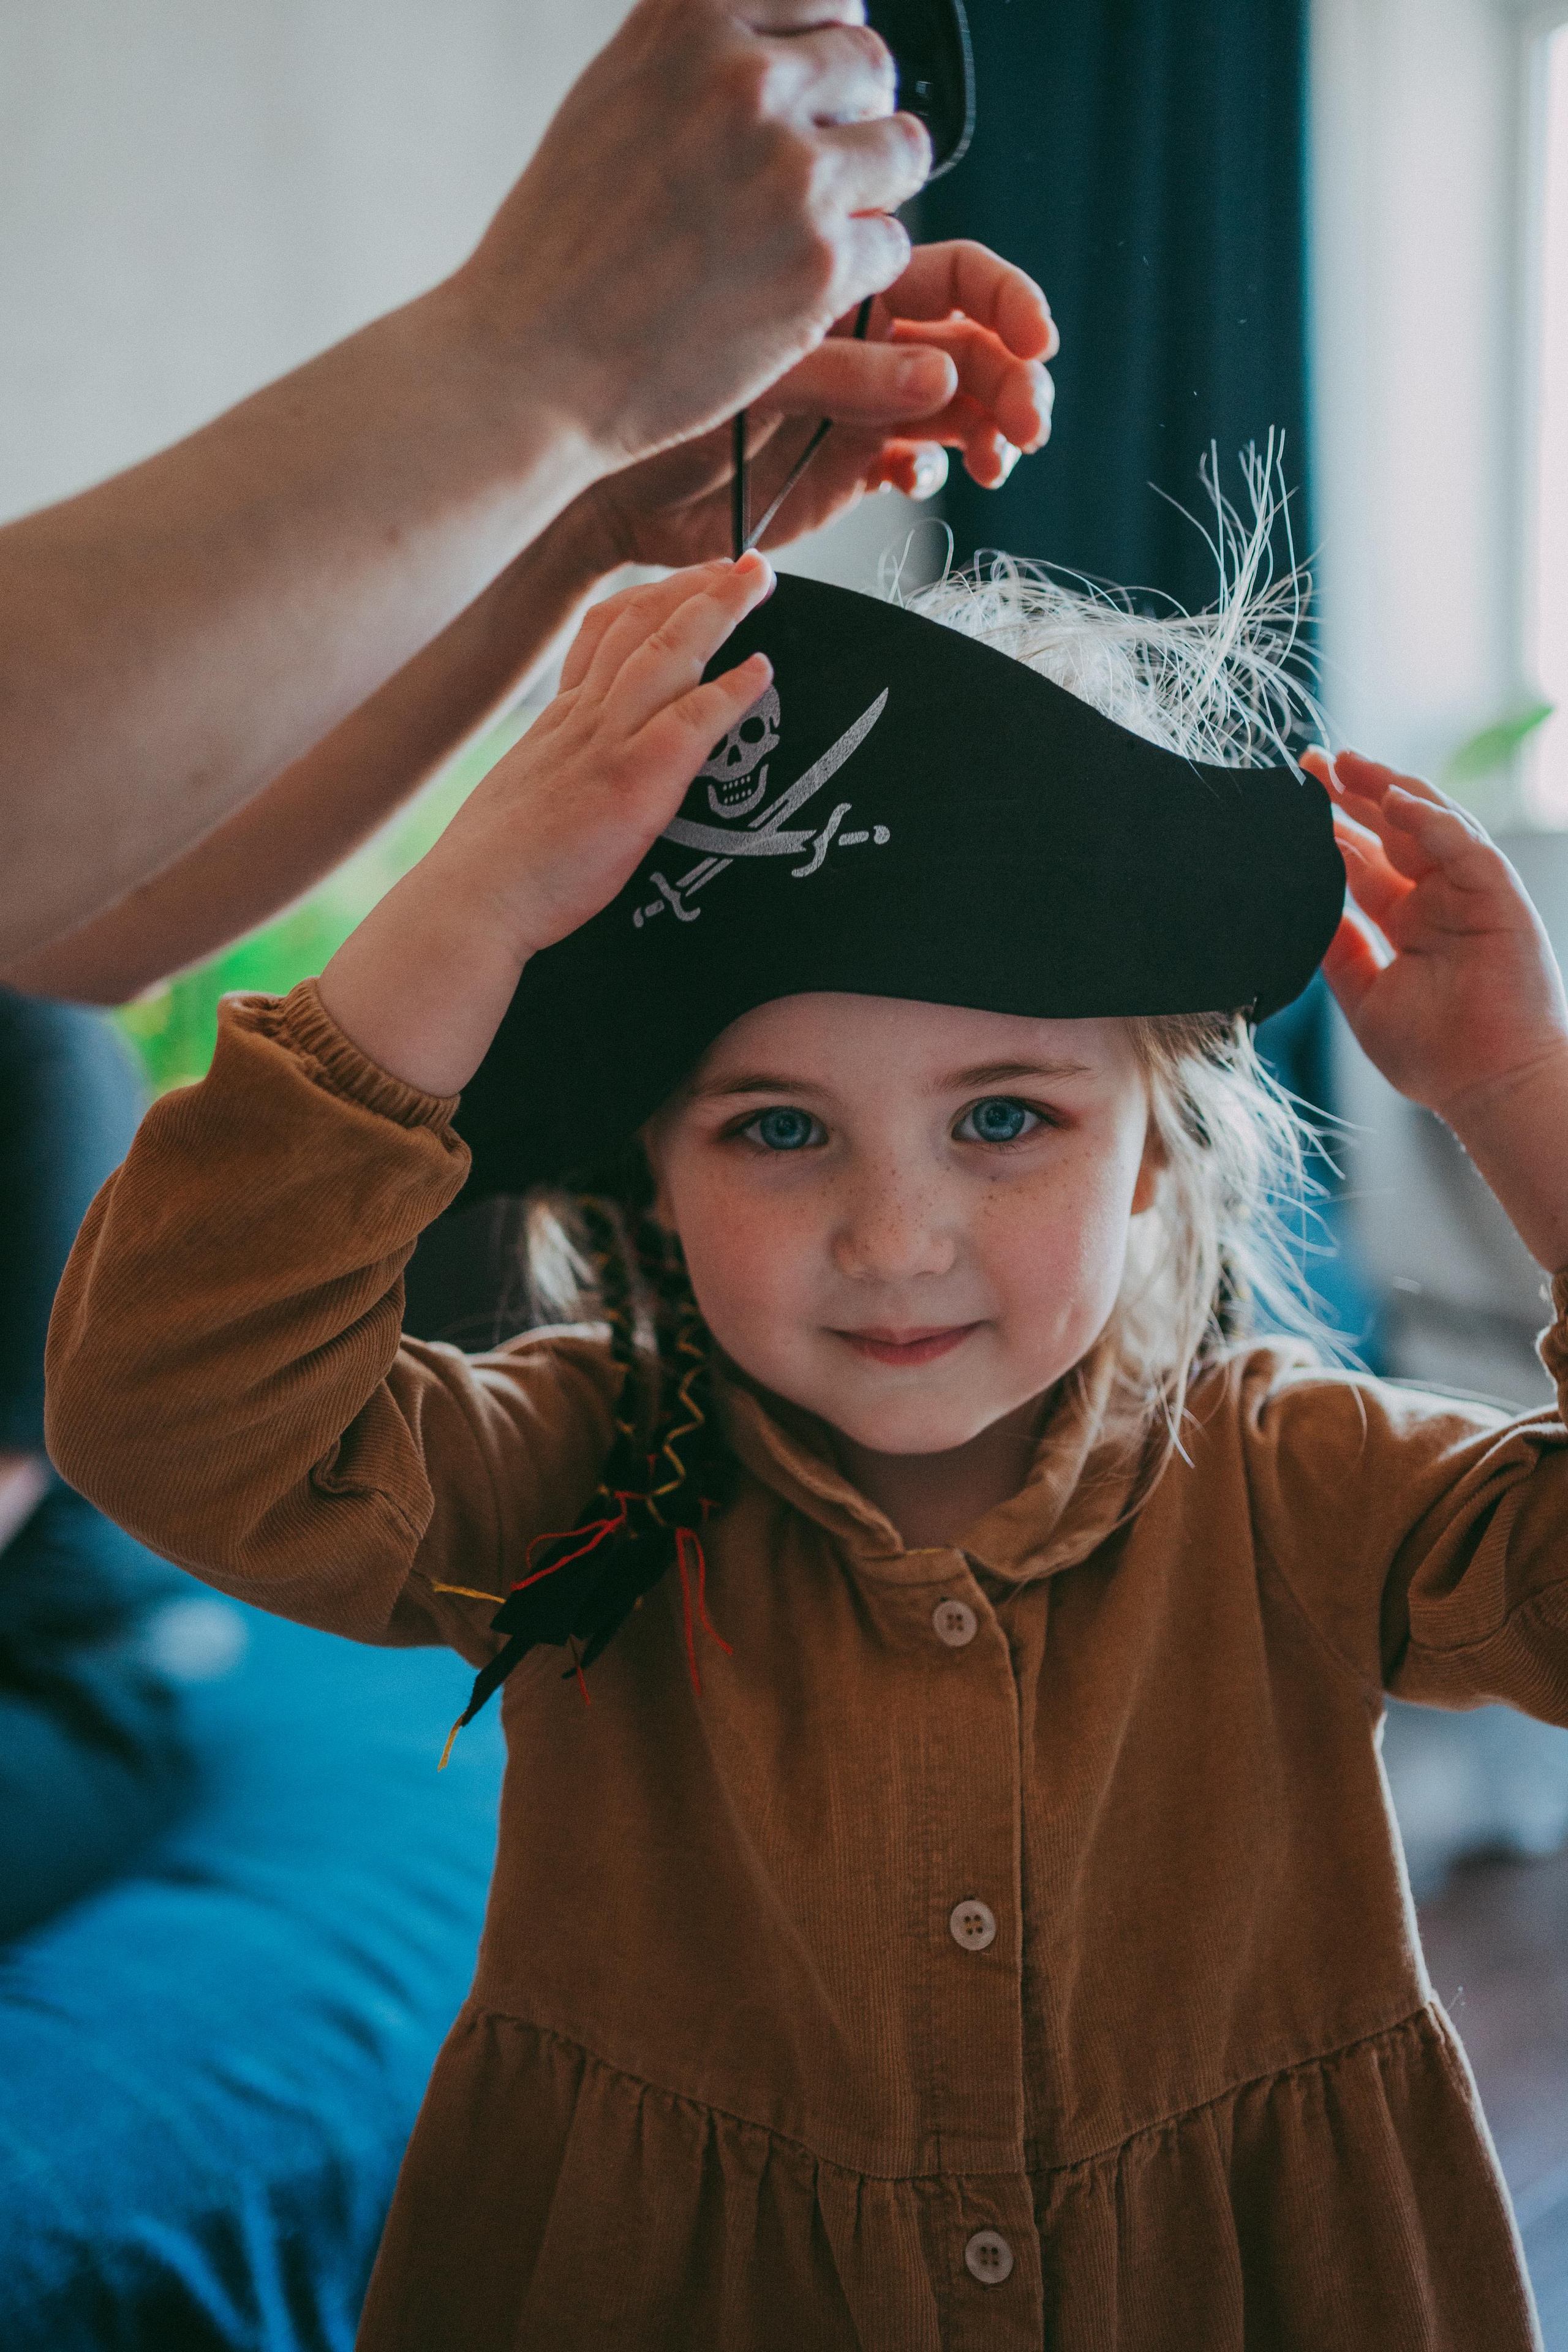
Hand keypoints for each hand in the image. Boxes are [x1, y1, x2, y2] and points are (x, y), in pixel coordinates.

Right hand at [319, 557, 776, 1096]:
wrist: (470, 905)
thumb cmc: (495, 872)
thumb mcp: (524, 800)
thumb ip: (559, 775)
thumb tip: (579, 784)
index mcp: (557, 722)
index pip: (603, 633)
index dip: (651, 598)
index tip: (688, 582)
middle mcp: (581, 719)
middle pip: (640, 623)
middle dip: (695, 584)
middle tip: (744, 562)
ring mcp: (606, 744)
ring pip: (667, 651)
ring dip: (719, 609)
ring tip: (760, 581)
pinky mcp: (632, 782)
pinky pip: (690, 719)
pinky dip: (729, 690)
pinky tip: (760, 670)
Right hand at [455, 0, 930, 465]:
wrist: (533, 364)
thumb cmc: (563, 246)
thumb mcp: (614, 97)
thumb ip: (697, 56)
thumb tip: (780, 37)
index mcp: (691, 19)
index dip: (821, 47)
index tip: (806, 95)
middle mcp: (746, 80)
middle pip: (868, 63)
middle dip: (851, 119)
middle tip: (807, 179)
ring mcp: (792, 172)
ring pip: (901, 150)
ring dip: (871, 192)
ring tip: (810, 233)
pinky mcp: (820, 263)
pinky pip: (892, 245)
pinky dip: (856, 273)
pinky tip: (794, 292)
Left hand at [569, 240, 1058, 573]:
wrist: (604, 477)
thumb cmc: (649, 394)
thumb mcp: (749, 369)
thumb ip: (846, 374)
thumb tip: (941, 374)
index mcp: (847, 285)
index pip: (958, 276)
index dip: (1008, 303)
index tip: (1037, 340)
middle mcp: (867, 340)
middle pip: (977, 345)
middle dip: (1017, 378)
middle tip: (1028, 420)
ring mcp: (863, 404)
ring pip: (961, 406)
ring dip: (995, 427)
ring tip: (1001, 456)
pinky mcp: (850, 467)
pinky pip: (919, 463)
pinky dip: (935, 472)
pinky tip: (919, 480)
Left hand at [1306, 746, 1567, 1270]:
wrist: (1486, 1089)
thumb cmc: (1433, 1057)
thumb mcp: (1364, 995)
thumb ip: (1338, 949)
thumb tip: (1301, 911)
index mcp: (1408, 923)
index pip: (1362, 863)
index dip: (1330, 830)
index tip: (1292, 801)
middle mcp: (1438, 902)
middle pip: (1391, 832)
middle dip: (1352, 794)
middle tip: (1310, 760)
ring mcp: (1469, 896)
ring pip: (1429, 825)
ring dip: (1388, 790)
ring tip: (1346, 761)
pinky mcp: (1499, 899)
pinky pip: (1465, 847)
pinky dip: (1432, 820)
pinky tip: (1395, 800)